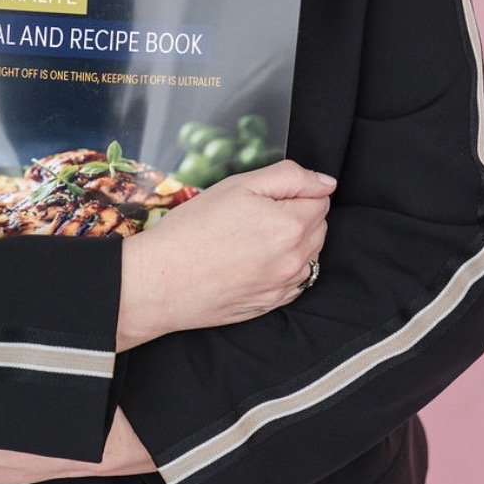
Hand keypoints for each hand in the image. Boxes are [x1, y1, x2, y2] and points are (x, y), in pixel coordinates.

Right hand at [116, 157, 334, 350]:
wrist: (159, 282)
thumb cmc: (192, 230)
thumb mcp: (238, 186)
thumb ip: (289, 177)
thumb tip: (325, 182)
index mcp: (291, 226)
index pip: (320, 198)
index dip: (294, 191)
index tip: (264, 197)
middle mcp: (295, 261)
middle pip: (318, 227)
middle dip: (297, 215)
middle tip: (254, 214)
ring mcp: (283, 287)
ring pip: (309, 255)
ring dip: (292, 243)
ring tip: (251, 239)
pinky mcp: (270, 306)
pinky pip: (294, 282)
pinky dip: (283, 269)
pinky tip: (252, 262)